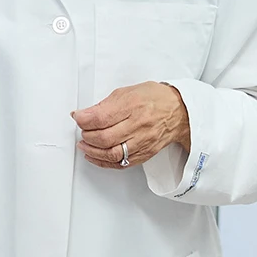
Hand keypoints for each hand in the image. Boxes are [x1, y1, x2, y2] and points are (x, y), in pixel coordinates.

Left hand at [73, 82, 189, 168]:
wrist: (179, 111)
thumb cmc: (153, 98)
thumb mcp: (127, 92)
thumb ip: (104, 105)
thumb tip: (84, 115)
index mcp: (133, 105)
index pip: (101, 117)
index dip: (83, 119)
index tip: (77, 117)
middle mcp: (139, 125)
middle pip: (105, 138)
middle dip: (87, 135)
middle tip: (82, 130)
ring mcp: (142, 142)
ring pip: (112, 154)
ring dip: (92, 151)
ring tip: (84, 145)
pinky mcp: (144, 154)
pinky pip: (121, 164)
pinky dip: (104, 162)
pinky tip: (95, 156)